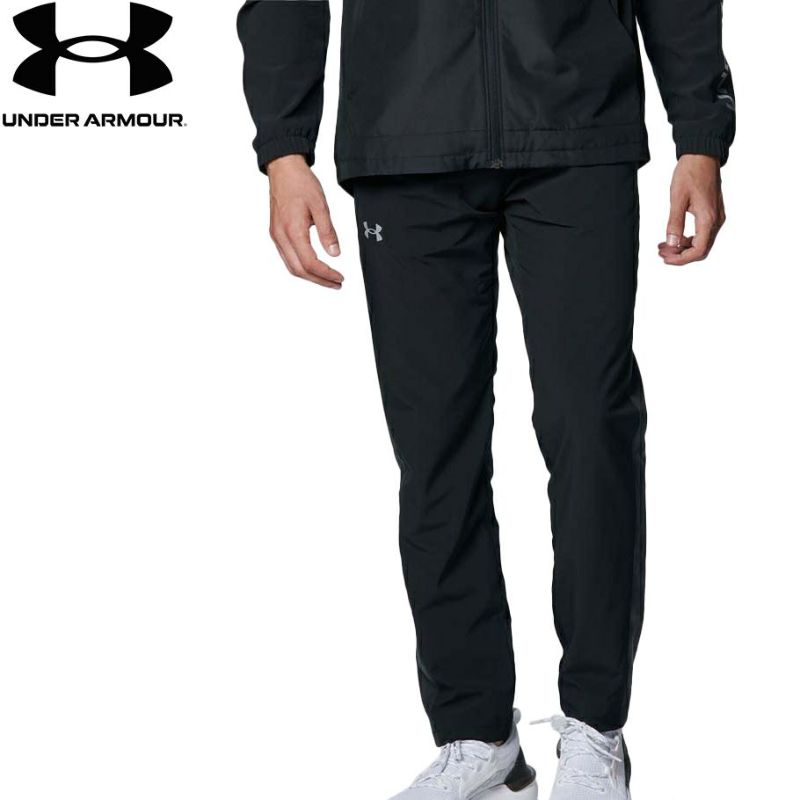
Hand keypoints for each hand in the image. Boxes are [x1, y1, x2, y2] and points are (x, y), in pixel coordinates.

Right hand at [267, 155, 342, 288]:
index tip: (340, 277)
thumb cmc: (300, 183)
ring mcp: (276, 236)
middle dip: (319, 280)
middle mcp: (281, 236)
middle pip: (299, 270)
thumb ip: (328, 232)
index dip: (326, 274)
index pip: (309, 263)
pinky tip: (313, 267)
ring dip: (310, 276)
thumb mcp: (321, 206)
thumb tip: (335, 253)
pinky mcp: (276, 233)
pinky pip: (287, 258)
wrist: (283, 168)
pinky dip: (301, 267)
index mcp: (292, 230)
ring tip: (327, 279)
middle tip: (336, 283)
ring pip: (291, 266)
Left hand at [659, 155, 725, 265]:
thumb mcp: (677, 198)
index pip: (698, 250)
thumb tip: (671, 244)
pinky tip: (673, 237)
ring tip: (663, 245)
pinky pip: (702, 233)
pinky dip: (688, 238)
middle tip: (661, 252)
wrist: (702, 155)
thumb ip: (674, 223)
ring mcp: (716, 217)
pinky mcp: (713, 213)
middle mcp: (716, 220)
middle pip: (701, 250)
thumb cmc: (690, 173)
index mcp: (708, 218)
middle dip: (680, 255)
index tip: (665, 258)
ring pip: (701, 243)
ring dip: (682, 248)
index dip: (681, 259)